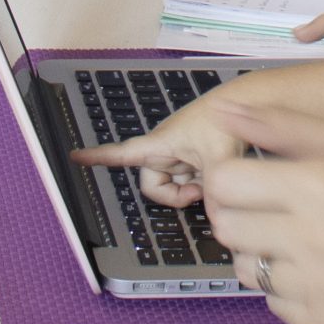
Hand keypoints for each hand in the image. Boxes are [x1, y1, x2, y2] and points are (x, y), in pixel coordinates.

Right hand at [71, 94, 248, 206]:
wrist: (249, 102)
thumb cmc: (225, 117)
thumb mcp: (219, 156)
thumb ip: (216, 190)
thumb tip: (216, 221)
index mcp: (159, 143)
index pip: (121, 153)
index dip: (98, 158)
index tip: (74, 157)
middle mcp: (166, 149)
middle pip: (154, 186)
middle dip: (173, 195)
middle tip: (196, 192)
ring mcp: (181, 154)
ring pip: (175, 186)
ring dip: (191, 188)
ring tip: (212, 177)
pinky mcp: (195, 157)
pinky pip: (189, 180)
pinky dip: (202, 184)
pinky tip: (215, 178)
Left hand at [201, 97, 323, 323]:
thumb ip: (284, 125)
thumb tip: (224, 112)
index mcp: (322, 184)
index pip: (225, 183)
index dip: (231, 179)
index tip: (250, 181)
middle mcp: (320, 238)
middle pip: (227, 229)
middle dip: (246, 217)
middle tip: (280, 212)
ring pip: (247, 269)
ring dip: (267, 255)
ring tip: (306, 242)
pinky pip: (274, 303)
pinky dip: (291, 287)